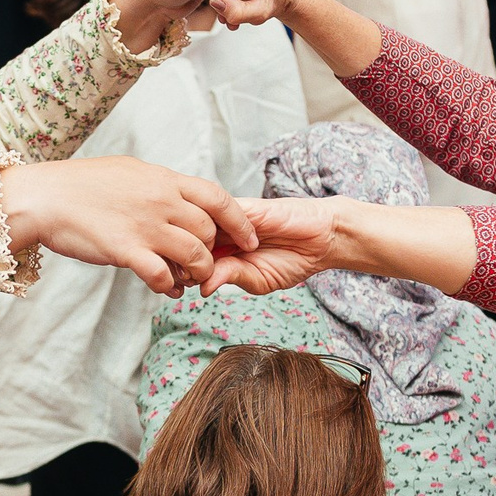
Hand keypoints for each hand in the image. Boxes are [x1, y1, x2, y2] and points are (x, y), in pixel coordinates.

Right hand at [0, 157, 258, 295]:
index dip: (240, 220)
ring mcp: (145, 226)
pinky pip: (162, 276)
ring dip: (197, 273)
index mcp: (164, 179)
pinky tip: (166, 288)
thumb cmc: (81, 185)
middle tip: (208, 265)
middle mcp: (161, 201)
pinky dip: (169, 286)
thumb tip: (178, 192)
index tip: (251, 237)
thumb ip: (158, 185)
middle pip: (209, 231)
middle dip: (215, 252)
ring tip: (188, 280)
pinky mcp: (125, 250)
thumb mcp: (129, 172)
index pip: (218, 197)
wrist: (45, 198)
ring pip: (195, 255)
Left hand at [193, 197, 352, 296]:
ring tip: (195, 260)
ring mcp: (231, 219)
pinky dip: (213, 226)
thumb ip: (230, 277)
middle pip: (187, 239)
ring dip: (193, 242)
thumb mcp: (258, 279)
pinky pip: (219, 211)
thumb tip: (202, 289)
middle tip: (179, 271)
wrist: (321, 239)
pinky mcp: (244, 206)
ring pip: (198, 224)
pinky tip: (214, 244)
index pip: (188, 257)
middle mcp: (221, 233)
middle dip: (179, 254)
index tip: (174, 283)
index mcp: (220, 252)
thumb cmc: (292, 260)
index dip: (178, 269)